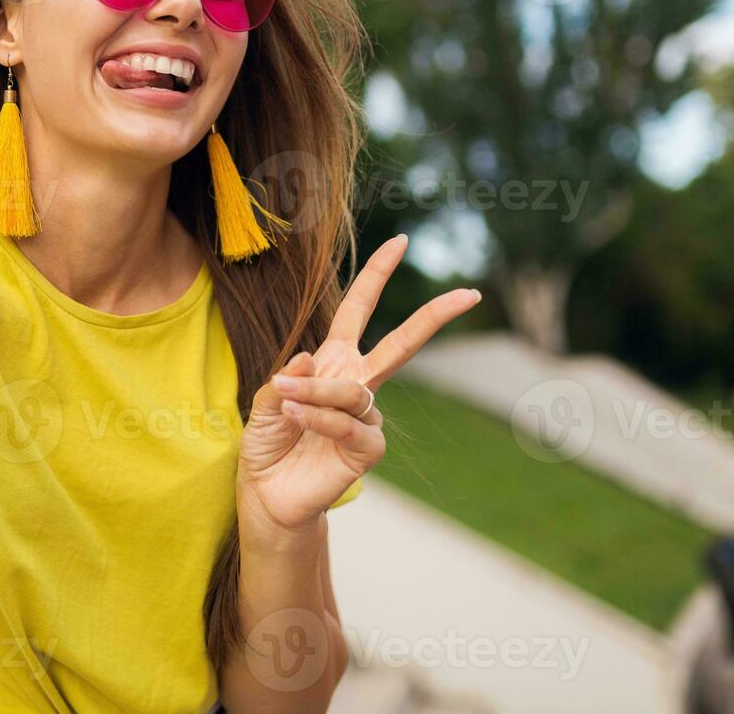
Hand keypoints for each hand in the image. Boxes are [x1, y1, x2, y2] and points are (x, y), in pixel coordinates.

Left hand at [236, 234, 480, 539]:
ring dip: (316, 392)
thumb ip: (286, 376)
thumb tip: (312, 354)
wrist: (268, 494)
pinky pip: (351, 424)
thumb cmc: (268, 445)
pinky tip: (298, 419)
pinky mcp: (368, 449)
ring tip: (286, 400)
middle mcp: (357, 385)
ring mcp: (367, 417)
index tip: (399, 241)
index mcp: (335, 362)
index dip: (376, 276)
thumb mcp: (265, 401)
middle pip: (401, 344)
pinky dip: (322, 419)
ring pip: (352, 391)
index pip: (359, 311)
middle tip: (468, 294)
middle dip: (434, 317)